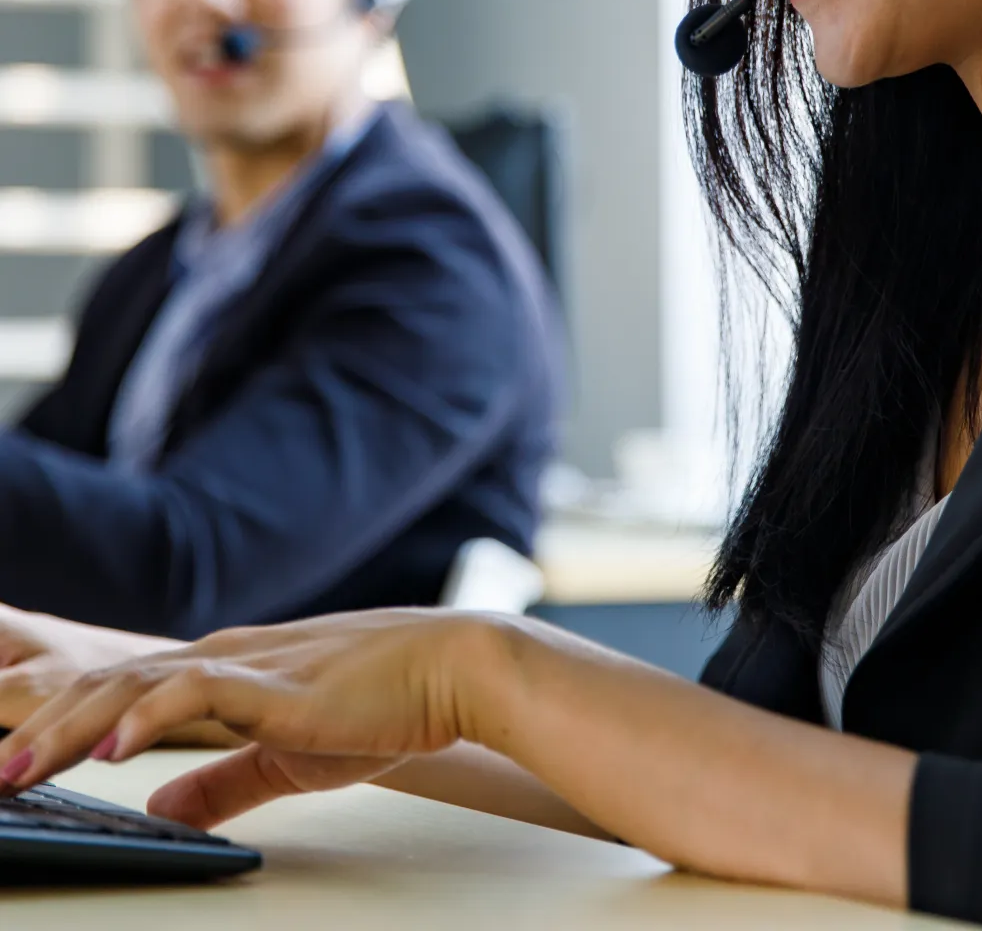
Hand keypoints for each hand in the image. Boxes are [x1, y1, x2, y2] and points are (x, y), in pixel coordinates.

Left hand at [0, 608, 502, 825]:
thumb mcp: (286, 756)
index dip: (53, 717)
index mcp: (223, 673)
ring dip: (67, 726)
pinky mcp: (277, 681)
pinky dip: (148, 715)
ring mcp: (248, 664)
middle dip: (32, 721)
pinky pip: (197, 691)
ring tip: (13, 770)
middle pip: (105, 681)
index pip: (118, 688)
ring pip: (134, 683)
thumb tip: (158, 805)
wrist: (456, 665)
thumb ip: (221, 780)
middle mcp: (223, 658)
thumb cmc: (387, 706)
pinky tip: (111, 748)